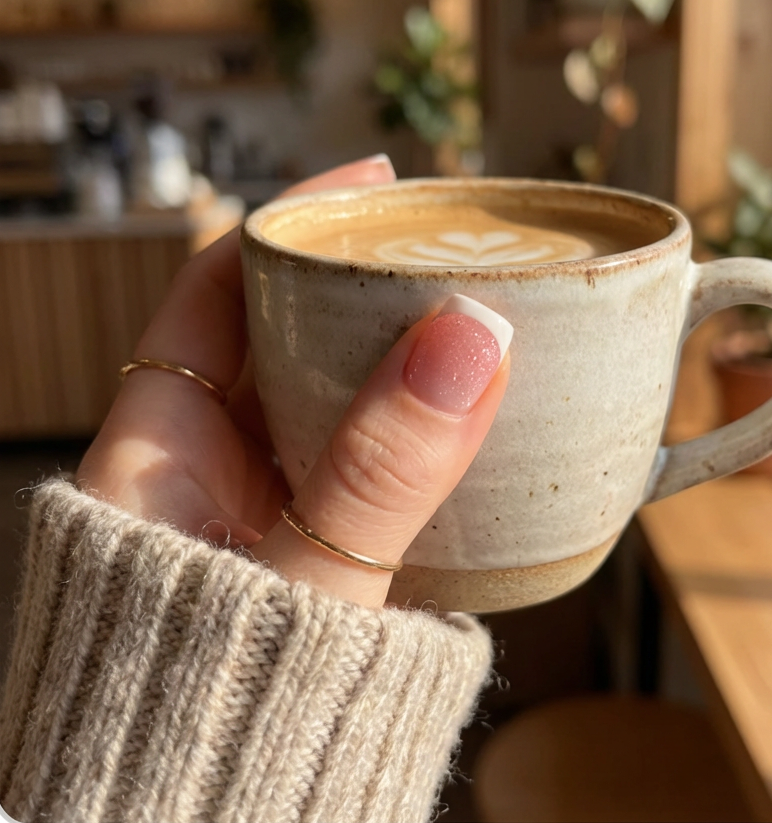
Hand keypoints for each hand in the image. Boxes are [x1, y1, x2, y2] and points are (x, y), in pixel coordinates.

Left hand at [77, 156, 510, 606]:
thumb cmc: (221, 720)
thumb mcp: (310, 584)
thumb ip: (381, 470)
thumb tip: (467, 339)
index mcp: (161, 455)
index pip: (215, 290)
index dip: (292, 222)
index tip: (376, 184)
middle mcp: (206, 472)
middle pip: (279, 332)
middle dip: (359, 282)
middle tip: (449, 251)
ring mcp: (262, 512)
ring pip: (329, 398)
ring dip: (397, 356)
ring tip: (477, 318)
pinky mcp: (313, 556)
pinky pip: (366, 463)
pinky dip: (415, 431)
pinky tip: (471, 421)